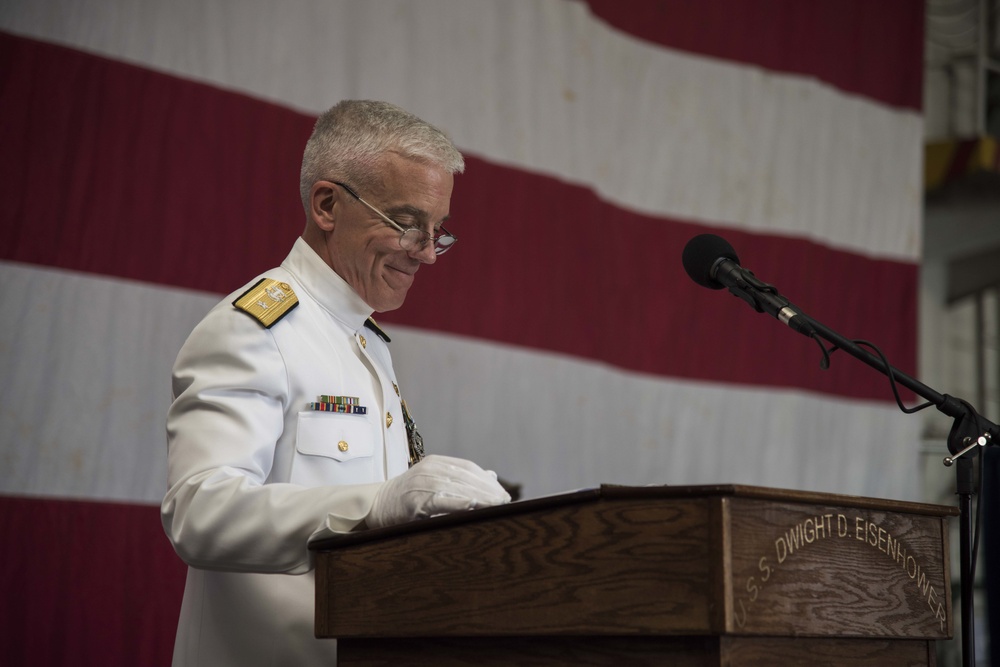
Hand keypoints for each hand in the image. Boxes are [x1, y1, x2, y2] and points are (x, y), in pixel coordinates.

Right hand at [367, 455, 510, 528]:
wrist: (377, 505)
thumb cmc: (409, 496)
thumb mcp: (434, 481)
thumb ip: (461, 478)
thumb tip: (491, 475)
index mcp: (436, 462)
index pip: (468, 468)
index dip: (487, 481)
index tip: (504, 494)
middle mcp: (430, 469)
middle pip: (465, 477)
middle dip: (488, 490)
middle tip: (505, 502)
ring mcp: (421, 483)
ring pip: (456, 488)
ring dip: (479, 497)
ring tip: (496, 505)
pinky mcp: (414, 500)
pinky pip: (439, 500)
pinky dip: (456, 502)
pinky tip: (471, 506)